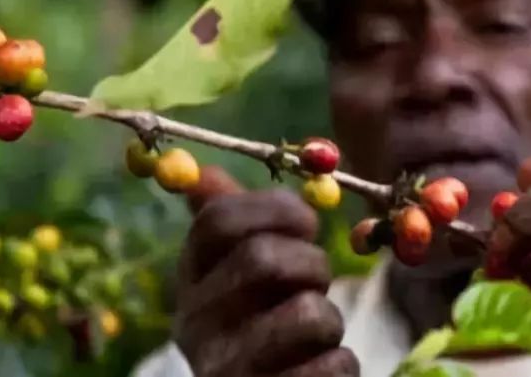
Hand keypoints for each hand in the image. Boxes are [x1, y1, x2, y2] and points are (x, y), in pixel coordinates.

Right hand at [174, 167, 358, 376]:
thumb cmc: (259, 327)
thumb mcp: (235, 277)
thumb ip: (232, 225)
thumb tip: (205, 174)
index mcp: (190, 281)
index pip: (217, 220)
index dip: (273, 207)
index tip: (307, 222)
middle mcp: (195, 325)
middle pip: (262, 259)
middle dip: (311, 264)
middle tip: (317, 283)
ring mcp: (227, 369)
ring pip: (306, 315)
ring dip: (329, 318)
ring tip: (315, 334)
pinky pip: (332, 366)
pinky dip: (340, 362)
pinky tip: (318, 369)